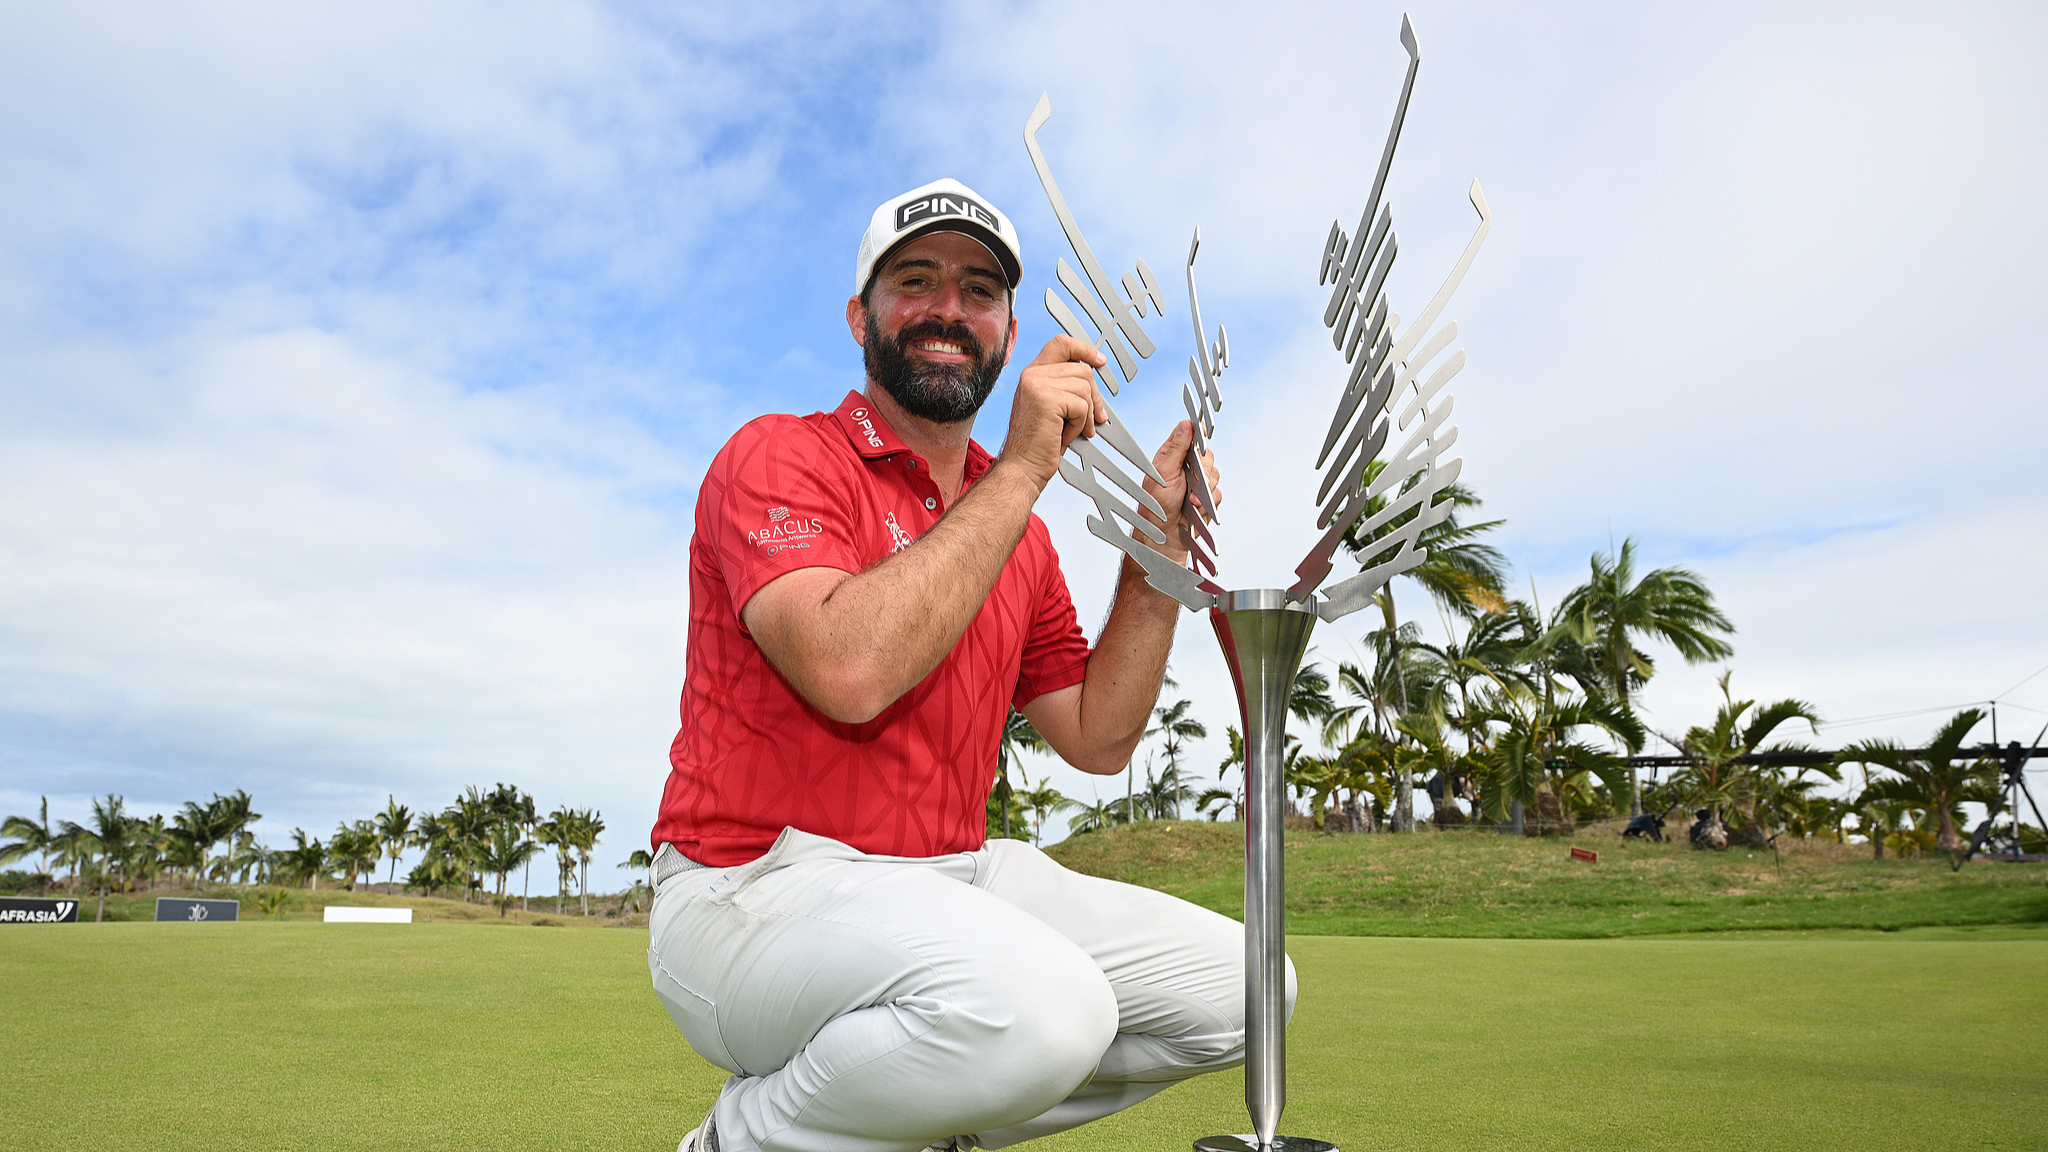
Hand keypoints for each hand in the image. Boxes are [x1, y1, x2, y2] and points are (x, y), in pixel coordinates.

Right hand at [1000, 335, 1109, 487]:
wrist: (1022, 467)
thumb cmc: (1037, 444)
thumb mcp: (1051, 408)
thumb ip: (1065, 388)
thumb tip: (1093, 383)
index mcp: (1032, 374)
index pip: (1062, 344)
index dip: (1084, 349)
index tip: (1099, 361)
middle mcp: (1032, 375)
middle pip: (1082, 370)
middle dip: (1094, 397)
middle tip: (1093, 419)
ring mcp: (1037, 385)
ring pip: (1085, 388)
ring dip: (1085, 414)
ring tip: (1071, 430)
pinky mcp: (1047, 399)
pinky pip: (1081, 406)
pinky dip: (1079, 425)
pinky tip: (1064, 435)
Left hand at [1135, 419, 1221, 563]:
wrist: (1164, 535)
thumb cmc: (1156, 505)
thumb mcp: (1163, 472)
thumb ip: (1176, 448)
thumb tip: (1186, 424)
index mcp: (1172, 456)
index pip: (1189, 436)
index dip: (1197, 433)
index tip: (1202, 432)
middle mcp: (1186, 467)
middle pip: (1207, 456)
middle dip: (1203, 469)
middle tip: (1192, 480)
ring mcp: (1198, 483)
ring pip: (1215, 474)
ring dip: (1204, 489)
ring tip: (1190, 500)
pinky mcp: (1207, 498)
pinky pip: (1218, 494)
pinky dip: (1208, 502)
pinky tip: (1195, 508)